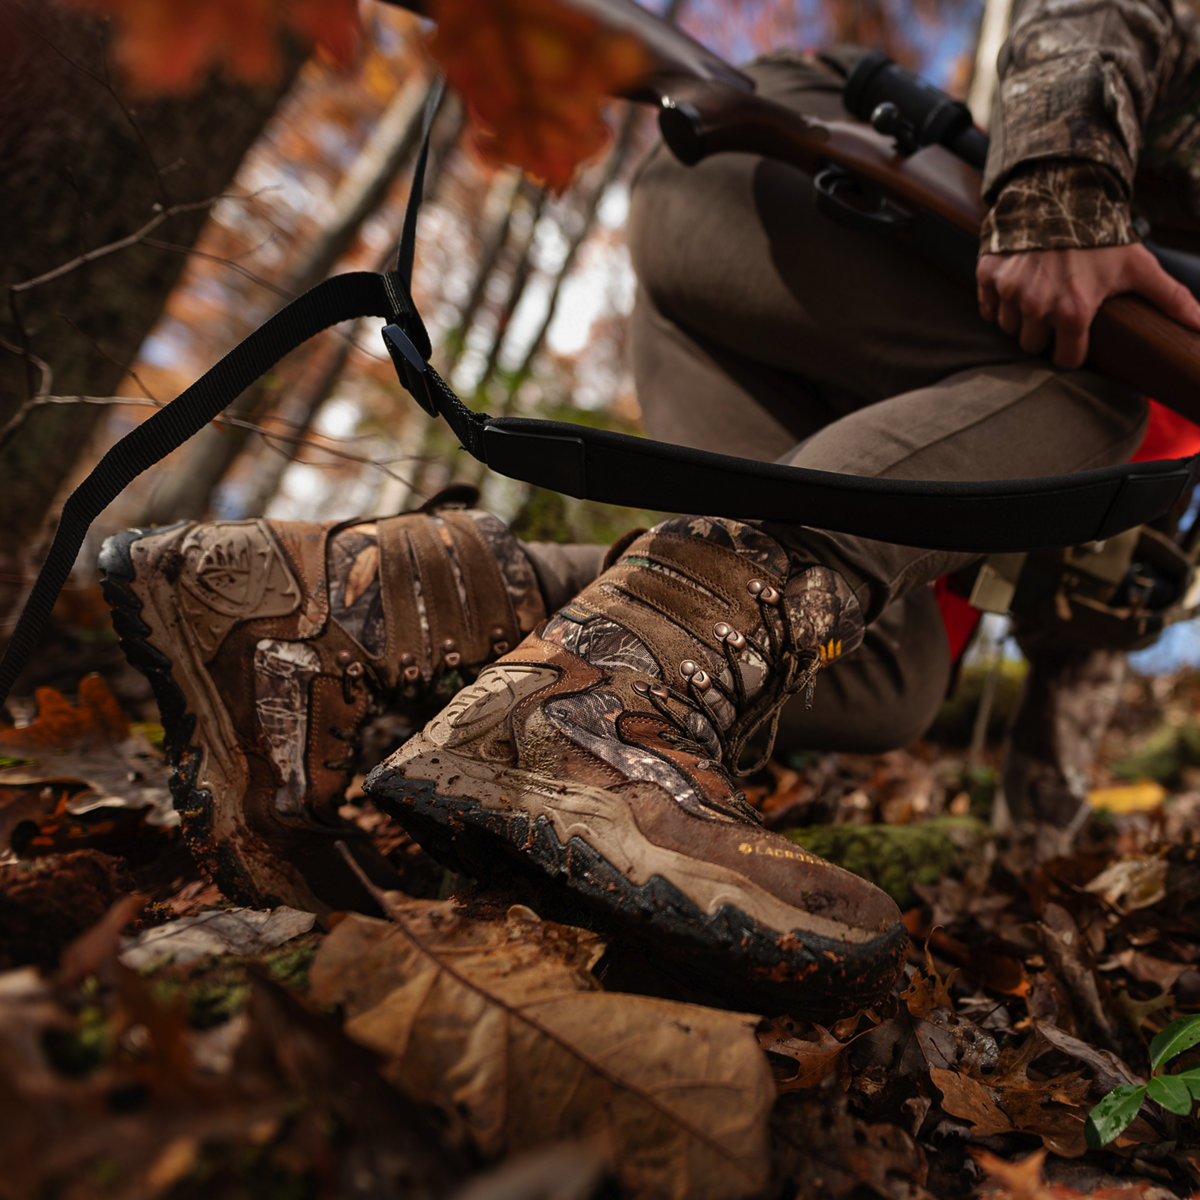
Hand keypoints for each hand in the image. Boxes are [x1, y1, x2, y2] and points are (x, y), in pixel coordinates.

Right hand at [976, 243, 1199, 368]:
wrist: (1062, 190)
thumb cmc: (1102, 234)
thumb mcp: (1139, 266)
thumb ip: (1170, 298)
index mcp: (1073, 311)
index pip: (1065, 359)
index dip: (1073, 351)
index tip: (1076, 339)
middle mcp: (1037, 306)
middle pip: (1032, 346)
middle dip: (1044, 336)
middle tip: (1056, 314)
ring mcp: (1009, 291)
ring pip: (1009, 328)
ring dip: (1021, 320)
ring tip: (1037, 298)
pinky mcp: (989, 276)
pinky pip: (987, 309)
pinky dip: (997, 304)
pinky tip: (1016, 289)